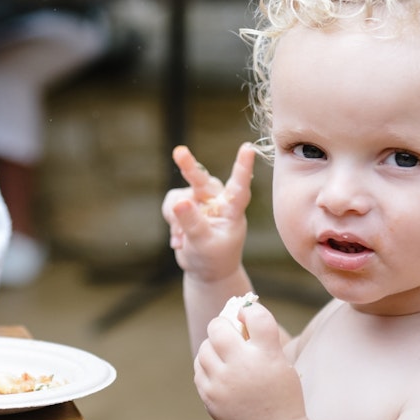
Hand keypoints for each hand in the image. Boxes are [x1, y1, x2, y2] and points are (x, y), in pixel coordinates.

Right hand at [161, 143, 255, 281]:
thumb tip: (180, 200)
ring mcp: (201, 202)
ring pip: (180, 196)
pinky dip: (171, 222)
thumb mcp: (204, 244)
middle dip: (189, 167)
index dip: (243, 168)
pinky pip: (171, 204)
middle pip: (203, 180)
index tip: (248, 148)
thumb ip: (193, 223)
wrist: (206, 271)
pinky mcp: (186, 205)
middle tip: (179, 152)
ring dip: (175, 218)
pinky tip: (179, 239)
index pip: (240, 188)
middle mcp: (218, 201)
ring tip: (181, 239)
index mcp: (233, 211)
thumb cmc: (214, 259)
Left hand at [194, 301, 304, 419]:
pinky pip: (199, 368)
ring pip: (205, 348)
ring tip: (223, 352)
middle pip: (218, 328)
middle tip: (227, 329)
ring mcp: (222, 382)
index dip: (249, 310)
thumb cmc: (280, 394)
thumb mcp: (281, 364)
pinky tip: (218, 369)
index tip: (246, 314)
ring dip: (212, 345)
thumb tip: (239, 313)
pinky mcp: (209, 395)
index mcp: (266, 356)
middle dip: (221, 324)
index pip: (256, 317)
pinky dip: (206, 364)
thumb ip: (263, 339)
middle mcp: (243, 366)